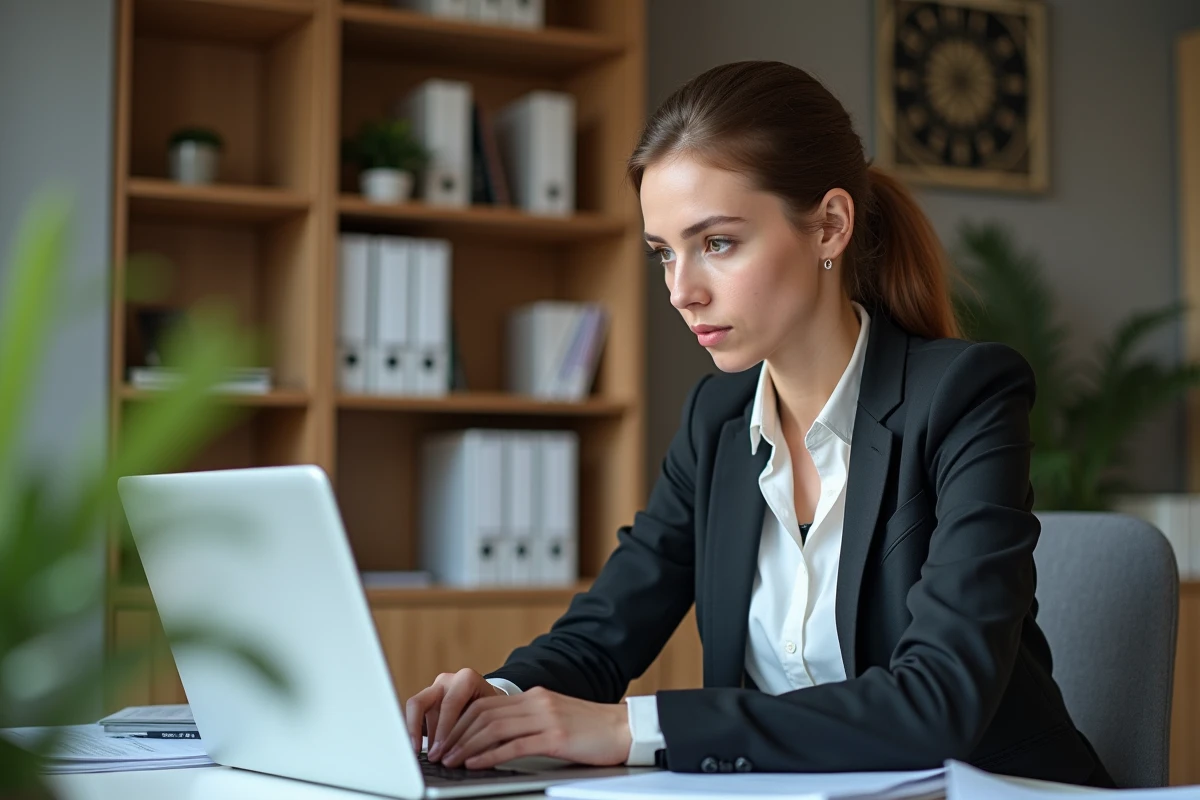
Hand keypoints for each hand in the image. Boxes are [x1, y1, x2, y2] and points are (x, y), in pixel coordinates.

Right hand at [405, 668, 501, 759]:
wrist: (489, 701)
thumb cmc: (492, 710)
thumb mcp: (491, 718)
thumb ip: (479, 733)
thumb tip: (464, 755)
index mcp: (466, 679)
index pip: (449, 704)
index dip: (443, 730)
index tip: (440, 751)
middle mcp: (447, 680)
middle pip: (424, 704)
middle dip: (429, 734)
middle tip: (432, 757)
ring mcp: (433, 688)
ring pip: (417, 711)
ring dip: (421, 736)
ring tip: (429, 756)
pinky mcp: (425, 700)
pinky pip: (414, 716)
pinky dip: (417, 734)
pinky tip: (422, 750)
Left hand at [438, 687, 631, 769]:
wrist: (626, 729)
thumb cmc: (593, 730)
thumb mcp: (556, 718)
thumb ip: (531, 722)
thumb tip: (500, 738)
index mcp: (535, 697)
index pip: (486, 705)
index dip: (460, 721)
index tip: (444, 738)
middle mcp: (537, 702)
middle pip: (484, 714)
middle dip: (456, 734)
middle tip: (438, 751)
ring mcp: (546, 718)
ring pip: (494, 728)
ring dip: (466, 746)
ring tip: (450, 760)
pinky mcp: (556, 736)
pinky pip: (515, 746)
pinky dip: (489, 755)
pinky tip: (475, 763)